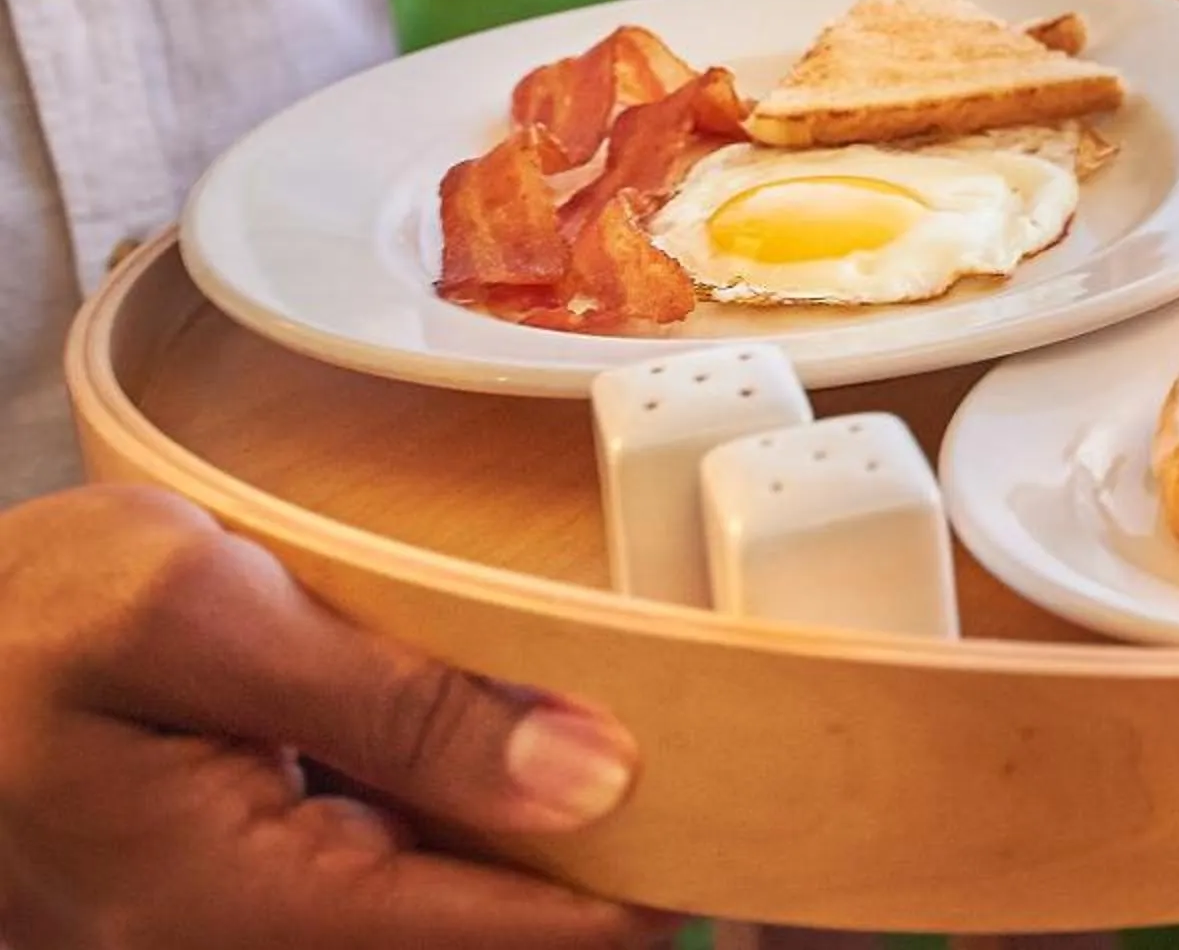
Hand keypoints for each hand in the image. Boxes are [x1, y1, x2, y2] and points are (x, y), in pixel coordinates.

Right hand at [0, 486, 668, 948]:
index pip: (499, 938)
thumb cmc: (22, 621)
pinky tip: (541, 759)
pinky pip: (393, 872)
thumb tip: (591, 775)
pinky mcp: (253, 884)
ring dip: (544, 848)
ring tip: (663, 770)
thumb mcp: (201, 615)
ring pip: (445, 903)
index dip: (638, 899)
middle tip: (732, 793)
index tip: (751, 845)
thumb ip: (401, 702)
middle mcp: (247, 943)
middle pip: (484, 933)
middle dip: (604, 870)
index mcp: (240, 906)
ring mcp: (248, 923)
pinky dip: (472, 819)